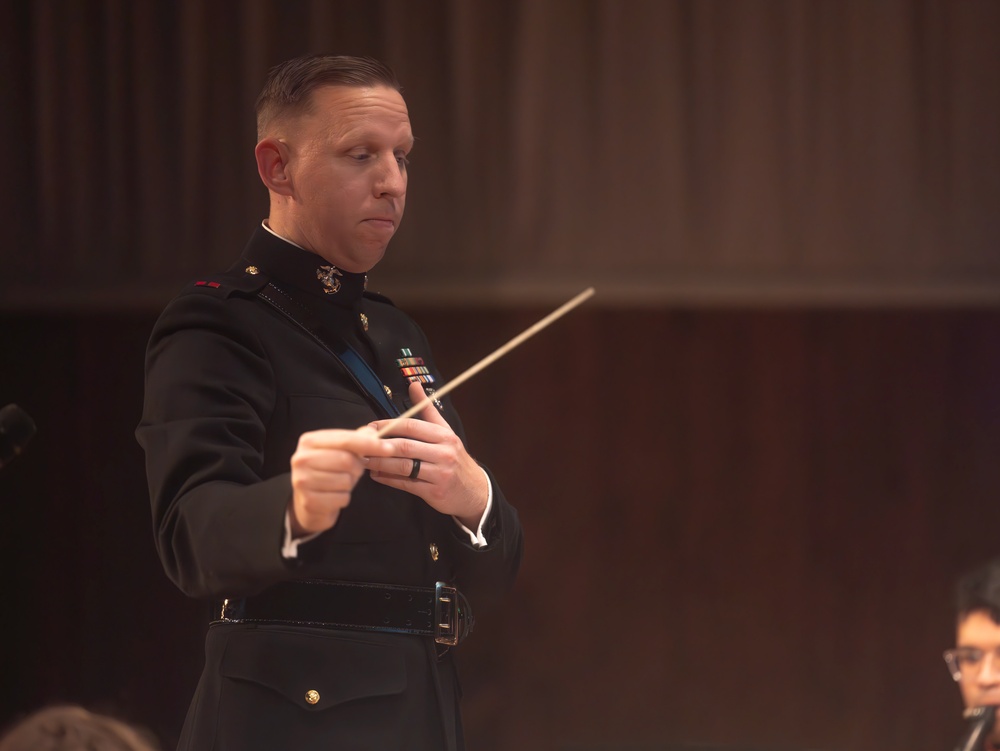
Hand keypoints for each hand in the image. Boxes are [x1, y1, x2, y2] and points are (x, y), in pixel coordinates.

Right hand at [288, 426, 380, 536]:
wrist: (308, 502)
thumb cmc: (327, 472)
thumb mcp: (338, 451)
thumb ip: (356, 440)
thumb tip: (373, 433)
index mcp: (309, 441)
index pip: (345, 439)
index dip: (369, 444)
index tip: (388, 449)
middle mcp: (301, 458)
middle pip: (346, 460)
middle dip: (357, 468)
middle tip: (353, 471)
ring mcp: (302, 480)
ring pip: (345, 481)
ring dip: (350, 484)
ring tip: (339, 483)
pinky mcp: (308, 501)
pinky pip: (342, 498)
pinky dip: (343, 498)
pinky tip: (333, 496)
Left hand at [368, 382, 487, 528]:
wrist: (474, 490)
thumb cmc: (454, 458)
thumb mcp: (445, 432)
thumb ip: (427, 409)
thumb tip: (413, 384)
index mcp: (444, 435)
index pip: (411, 426)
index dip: (387, 426)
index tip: (370, 428)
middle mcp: (444, 453)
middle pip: (405, 447)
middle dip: (379, 447)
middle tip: (361, 446)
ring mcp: (440, 474)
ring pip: (403, 467)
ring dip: (380, 464)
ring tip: (365, 461)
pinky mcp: (435, 492)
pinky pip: (406, 484)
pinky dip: (388, 480)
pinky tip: (377, 476)